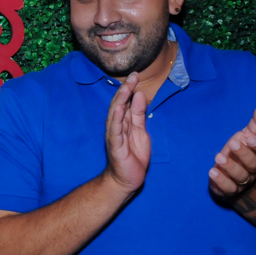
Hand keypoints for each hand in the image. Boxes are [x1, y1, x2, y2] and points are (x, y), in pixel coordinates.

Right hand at [104, 72, 150, 193]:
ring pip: (116, 115)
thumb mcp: (140, 130)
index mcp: (123, 122)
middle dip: (125, 90)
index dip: (129, 89)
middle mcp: (116, 126)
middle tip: (132, 76)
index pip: (125, 102)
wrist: (127, 178)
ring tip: (125, 87)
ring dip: (120, 101)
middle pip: (119, 105)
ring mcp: (115, 136)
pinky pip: (116, 131)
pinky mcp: (116, 147)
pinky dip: (117, 120)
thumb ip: (138, 113)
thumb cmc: (133, 155)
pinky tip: (119, 110)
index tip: (135, 76)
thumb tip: (139, 94)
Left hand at [209, 102, 255, 196]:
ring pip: (241, 177)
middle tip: (232, 144)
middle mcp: (254, 170)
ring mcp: (242, 182)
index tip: (250, 138)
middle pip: (254, 165)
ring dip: (230, 167)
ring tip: (219, 157)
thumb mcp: (246, 134)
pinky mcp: (230, 190)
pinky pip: (228, 188)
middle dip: (243, 154)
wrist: (226, 171)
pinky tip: (212, 171)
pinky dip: (220, 181)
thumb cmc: (239, 150)